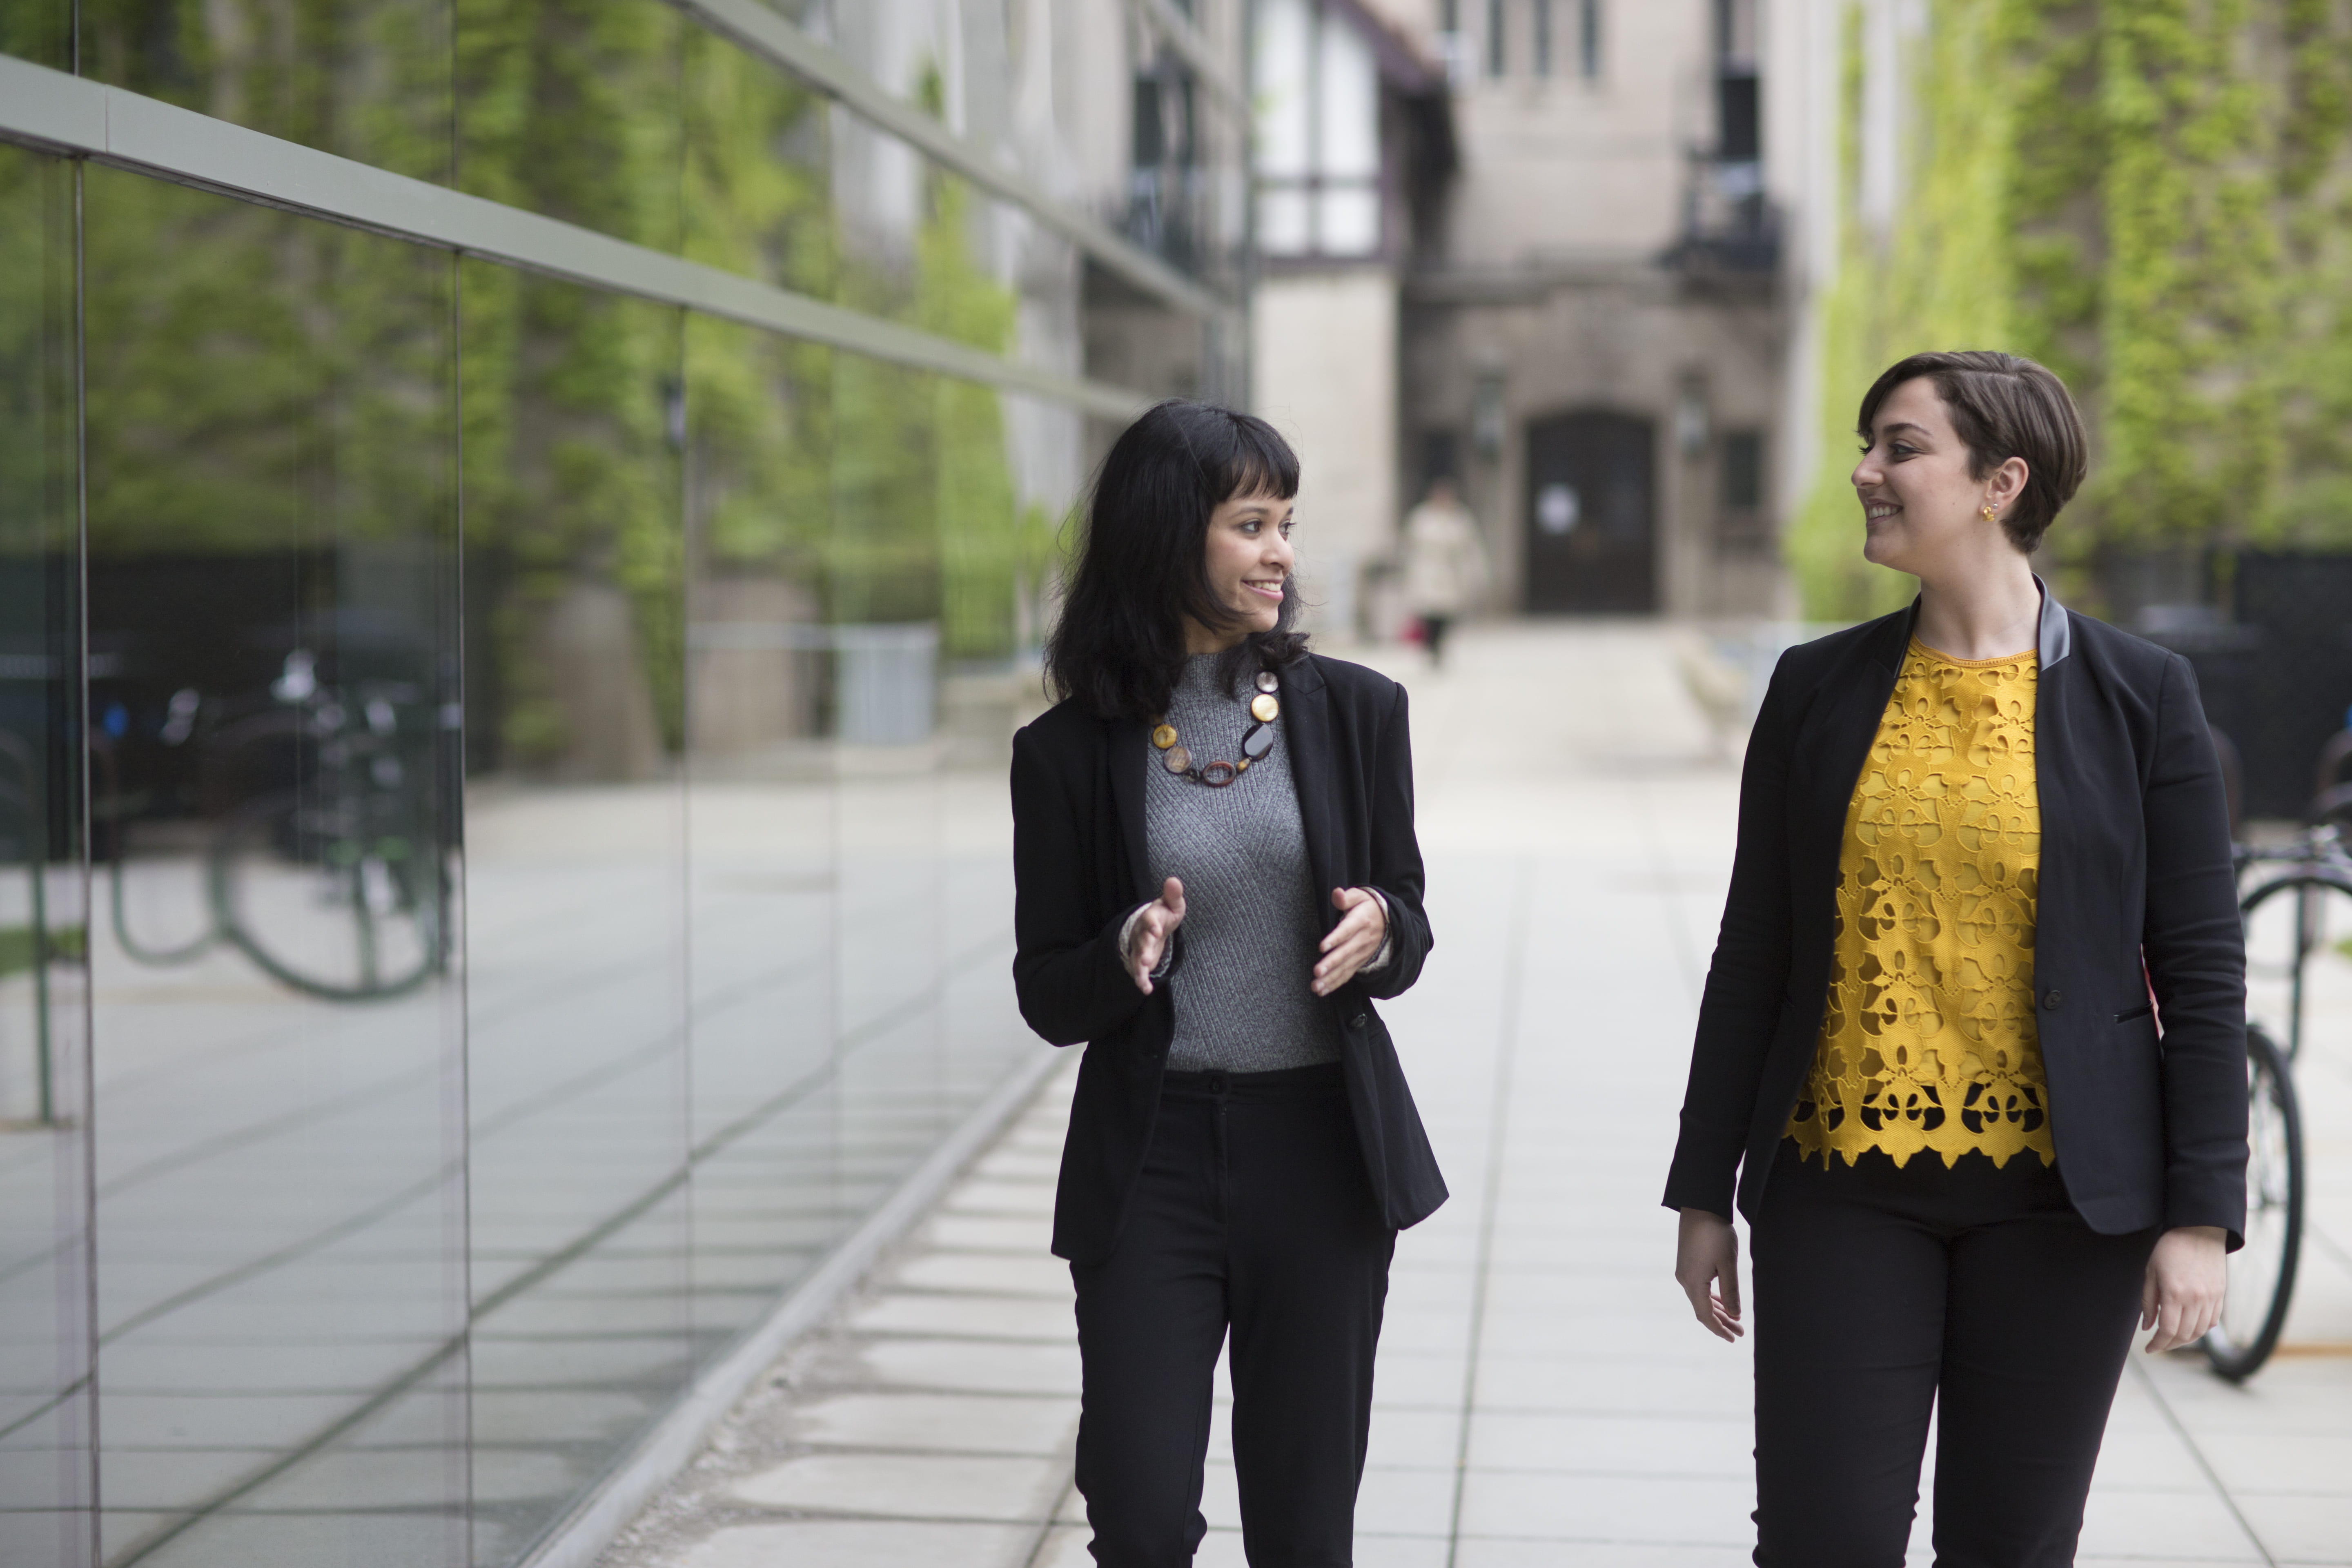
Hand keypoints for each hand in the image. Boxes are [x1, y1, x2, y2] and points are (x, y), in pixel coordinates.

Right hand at [1125, 878, 1184, 993]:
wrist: (1153, 926)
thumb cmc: (1165, 914)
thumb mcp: (1172, 904)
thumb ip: (1173, 895)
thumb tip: (1173, 880)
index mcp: (1151, 917)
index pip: (1150, 920)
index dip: (1152, 925)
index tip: (1157, 930)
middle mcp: (1142, 933)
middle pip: (1142, 941)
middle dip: (1143, 949)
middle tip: (1145, 958)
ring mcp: (1139, 947)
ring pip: (1137, 957)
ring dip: (1139, 966)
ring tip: (1142, 976)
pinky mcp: (1140, 960)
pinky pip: (1139, 971)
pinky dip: (1141, 980)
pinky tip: (1146, 989)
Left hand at [1313, 887, 1386, 995]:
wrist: (1388, 921)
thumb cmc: (1367, 907)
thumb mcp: (1359, 896)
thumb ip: (1346, 897)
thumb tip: (1337, 893)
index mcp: (1361, 921)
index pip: (1347, 931)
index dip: (1335, 939)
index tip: (1322, 946)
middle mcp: (1362, 940)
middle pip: (1346, 953)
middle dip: (1332, 963)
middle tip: (1317, 971)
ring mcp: (1362, 953)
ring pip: (1346, 967)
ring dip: (1331, 978)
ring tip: (1316, 986)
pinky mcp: (1359, 962)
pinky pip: (1348, 974)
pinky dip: (1335, 984)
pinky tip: (1322, 990)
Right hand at [1675, 1208, 1743, 1342]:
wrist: (1700, 1206)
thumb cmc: (1715, 1234)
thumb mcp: (1728, 1264)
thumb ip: (1731, 1292)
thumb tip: (1735, 1315)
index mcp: (1693, 1283)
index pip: (1706, 1315)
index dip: (1720, 1329)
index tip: (1734, 1338)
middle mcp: (1685, 1279)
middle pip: (1703, 1309)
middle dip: (1722, 1322)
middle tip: (1740, 1332)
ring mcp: (1685, 1271)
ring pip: (1701, 1299)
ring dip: (1718, 1310)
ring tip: (1735, 1319)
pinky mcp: (1688, 1263)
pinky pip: (1700, 1288)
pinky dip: (1712, 1297)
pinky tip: (1723, 1300)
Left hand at [2142, 1225, 2226, 1352]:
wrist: (2199, 1231)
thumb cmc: (2170, 1248)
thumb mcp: (2151, 1272)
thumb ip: (2149, 1302)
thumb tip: (2148, 1326)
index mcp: (2175, 1293)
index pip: (2168, 1330)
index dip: (2158, 1343)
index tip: (2149, 1348)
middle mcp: (2196, 1299)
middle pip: (2184, 1335)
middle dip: (2169, 1344)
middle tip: (2158, 1345)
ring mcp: (2211, 1298)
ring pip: (2200, 1331)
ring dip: (2185, 1339)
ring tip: (2172, 1338)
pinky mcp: (2221, 1295)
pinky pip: (2212, 1321)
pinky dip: (2201, 1329)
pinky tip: (2190, 1327)